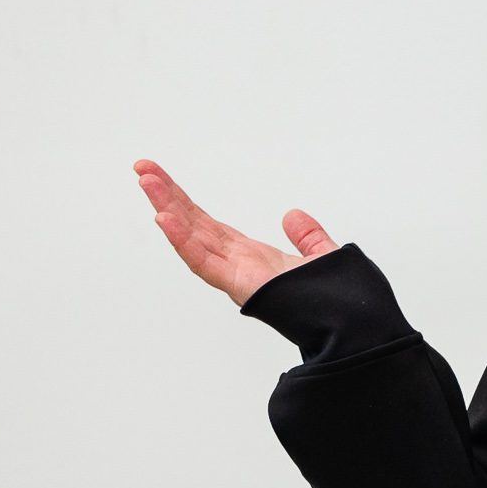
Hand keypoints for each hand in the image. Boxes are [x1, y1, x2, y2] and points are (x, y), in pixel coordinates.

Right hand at [134, 158, 341, 307]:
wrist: (343, 319)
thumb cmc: (328, 298)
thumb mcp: (318, 254)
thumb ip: (306, 236)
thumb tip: (293, 216)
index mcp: (246, 255)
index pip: (205, 221)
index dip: (182, 200)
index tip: (161, 176)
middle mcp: (233, 262)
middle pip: (191, 223)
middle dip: (166, 196)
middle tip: (142, 168)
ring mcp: (231, 273)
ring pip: (190, 236)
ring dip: (166, 208)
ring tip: (146, 181)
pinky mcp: (236, 284)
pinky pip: (202, 261)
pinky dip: (182, 241)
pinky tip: (164, 219)